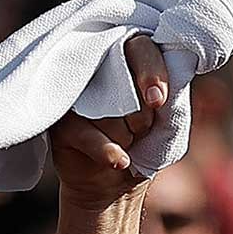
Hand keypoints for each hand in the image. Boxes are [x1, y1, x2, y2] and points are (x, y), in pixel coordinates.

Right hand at [47, 34, 171, 213]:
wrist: (114, 185)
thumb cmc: (145, 146)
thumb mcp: (169, 124)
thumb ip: (170, 98)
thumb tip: (157, 90)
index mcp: (130, 61)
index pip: (141, 48)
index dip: (151, 72)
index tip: (157, 101)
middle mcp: (99, 69)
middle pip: (124, 78)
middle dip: (142, 115)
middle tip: (141, 130)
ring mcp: (76, 93)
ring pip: (110, 113)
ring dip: (126, 137)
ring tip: (122, 141)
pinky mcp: (61, 121)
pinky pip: (90, 135)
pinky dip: (110, 152)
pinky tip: (119, 161)